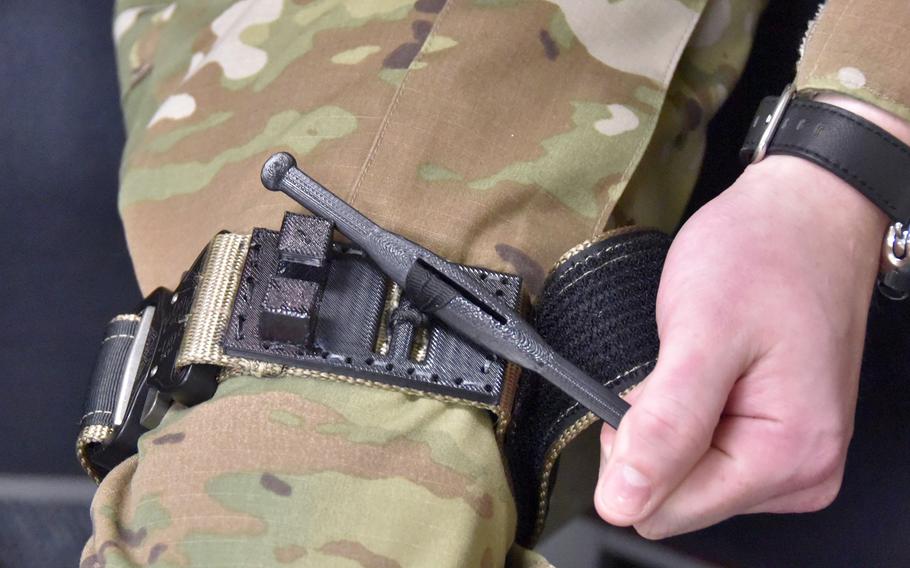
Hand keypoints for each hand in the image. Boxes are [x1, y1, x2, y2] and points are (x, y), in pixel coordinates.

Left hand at [593, 149, 889, 537]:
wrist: (803, 213)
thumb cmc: (764, 256)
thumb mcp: (701, 334)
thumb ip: (665, 426)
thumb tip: (622, 503)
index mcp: (790, 457)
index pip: (668, 511)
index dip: (636, 453)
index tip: (648, 391)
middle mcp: (802, 471)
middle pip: (676, 499)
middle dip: (654, 437)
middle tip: (673, 369)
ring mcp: (793, 456)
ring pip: (686, 476)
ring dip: (671, 422)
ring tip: (697, 362)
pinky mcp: (778, 437)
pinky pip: (703, 453)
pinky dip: (687, 414)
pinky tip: (707, 372)